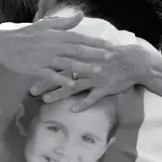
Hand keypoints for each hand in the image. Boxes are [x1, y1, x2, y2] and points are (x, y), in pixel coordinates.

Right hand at [0, 13, 116, 86]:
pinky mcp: (36, 69)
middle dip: (95, 54)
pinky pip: (51, 75)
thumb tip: (81, 15)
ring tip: (97, 71)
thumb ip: (65, 22)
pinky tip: (72, 84)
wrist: (6, 44)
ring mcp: (45, 58)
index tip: (110, 45)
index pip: (81, 38)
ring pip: (67, 63)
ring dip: (83, 67)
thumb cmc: (27, 33)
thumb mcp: (46, 24)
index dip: (96, 42)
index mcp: (57, 35)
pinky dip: (61, 80)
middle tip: (110, 58)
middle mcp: (54, 46)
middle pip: (78, 50)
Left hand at [30, 41, 151, 111]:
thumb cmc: (110, 55)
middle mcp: (86, 67)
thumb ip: (77, 53)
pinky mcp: (105, 87)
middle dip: (46, 83)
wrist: (133, 60)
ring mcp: (95, 77)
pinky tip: (74, 110)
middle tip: (31, 91)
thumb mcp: (93, 51)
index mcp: (81, 57)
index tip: (29, 72)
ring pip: (74, 86)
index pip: (58, 62)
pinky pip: (94, 96)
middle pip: (62, 75)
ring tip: (46, 100)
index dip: (44, 68)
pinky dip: (85, 102)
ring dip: (60, 93)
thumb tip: (62, 56)